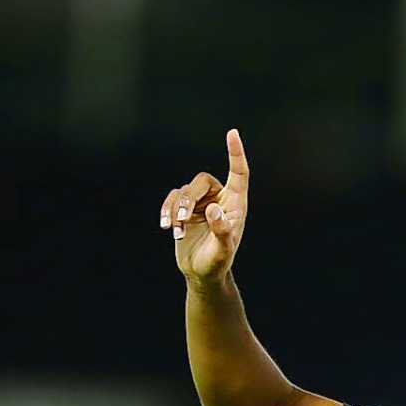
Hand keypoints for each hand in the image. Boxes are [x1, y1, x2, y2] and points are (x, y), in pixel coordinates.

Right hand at [160, 129, 249, 284]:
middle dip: (188, 199)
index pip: (238, 173)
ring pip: (183, 190)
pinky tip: (167, 227)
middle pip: (201, 181)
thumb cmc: (218, 262)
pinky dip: (167, 211)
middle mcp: (220, 199)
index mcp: (236, 204)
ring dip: (176, 210)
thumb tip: (215, 209)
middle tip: (182, 220)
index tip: (232, 133)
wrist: (202, 273)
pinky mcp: (184, 209)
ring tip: (176, 232)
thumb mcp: (223, 250)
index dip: (236, 153)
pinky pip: (171, 199)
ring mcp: (201, 203)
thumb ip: (222, 230)